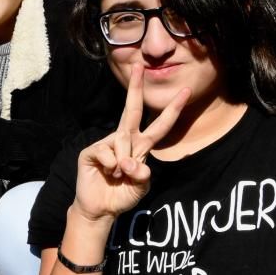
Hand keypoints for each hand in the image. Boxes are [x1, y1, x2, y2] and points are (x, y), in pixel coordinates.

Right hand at [71, 69, 187, 222]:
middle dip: (135, 87)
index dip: (172, 109)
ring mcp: (106, 143)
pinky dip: (110, 165)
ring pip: (122, 142)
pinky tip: (106, 173)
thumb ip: (142, 174)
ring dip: (124, 163)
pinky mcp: (91, 151)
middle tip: (139, 65)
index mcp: (141, 145)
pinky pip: (106, 152)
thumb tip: (129, 162)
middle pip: (132, 109)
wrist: (100, 209)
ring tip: (118, 177)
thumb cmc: (122, 196)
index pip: (159, 125)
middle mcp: (124, 139)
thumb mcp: (141, 187)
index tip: (184, 91)